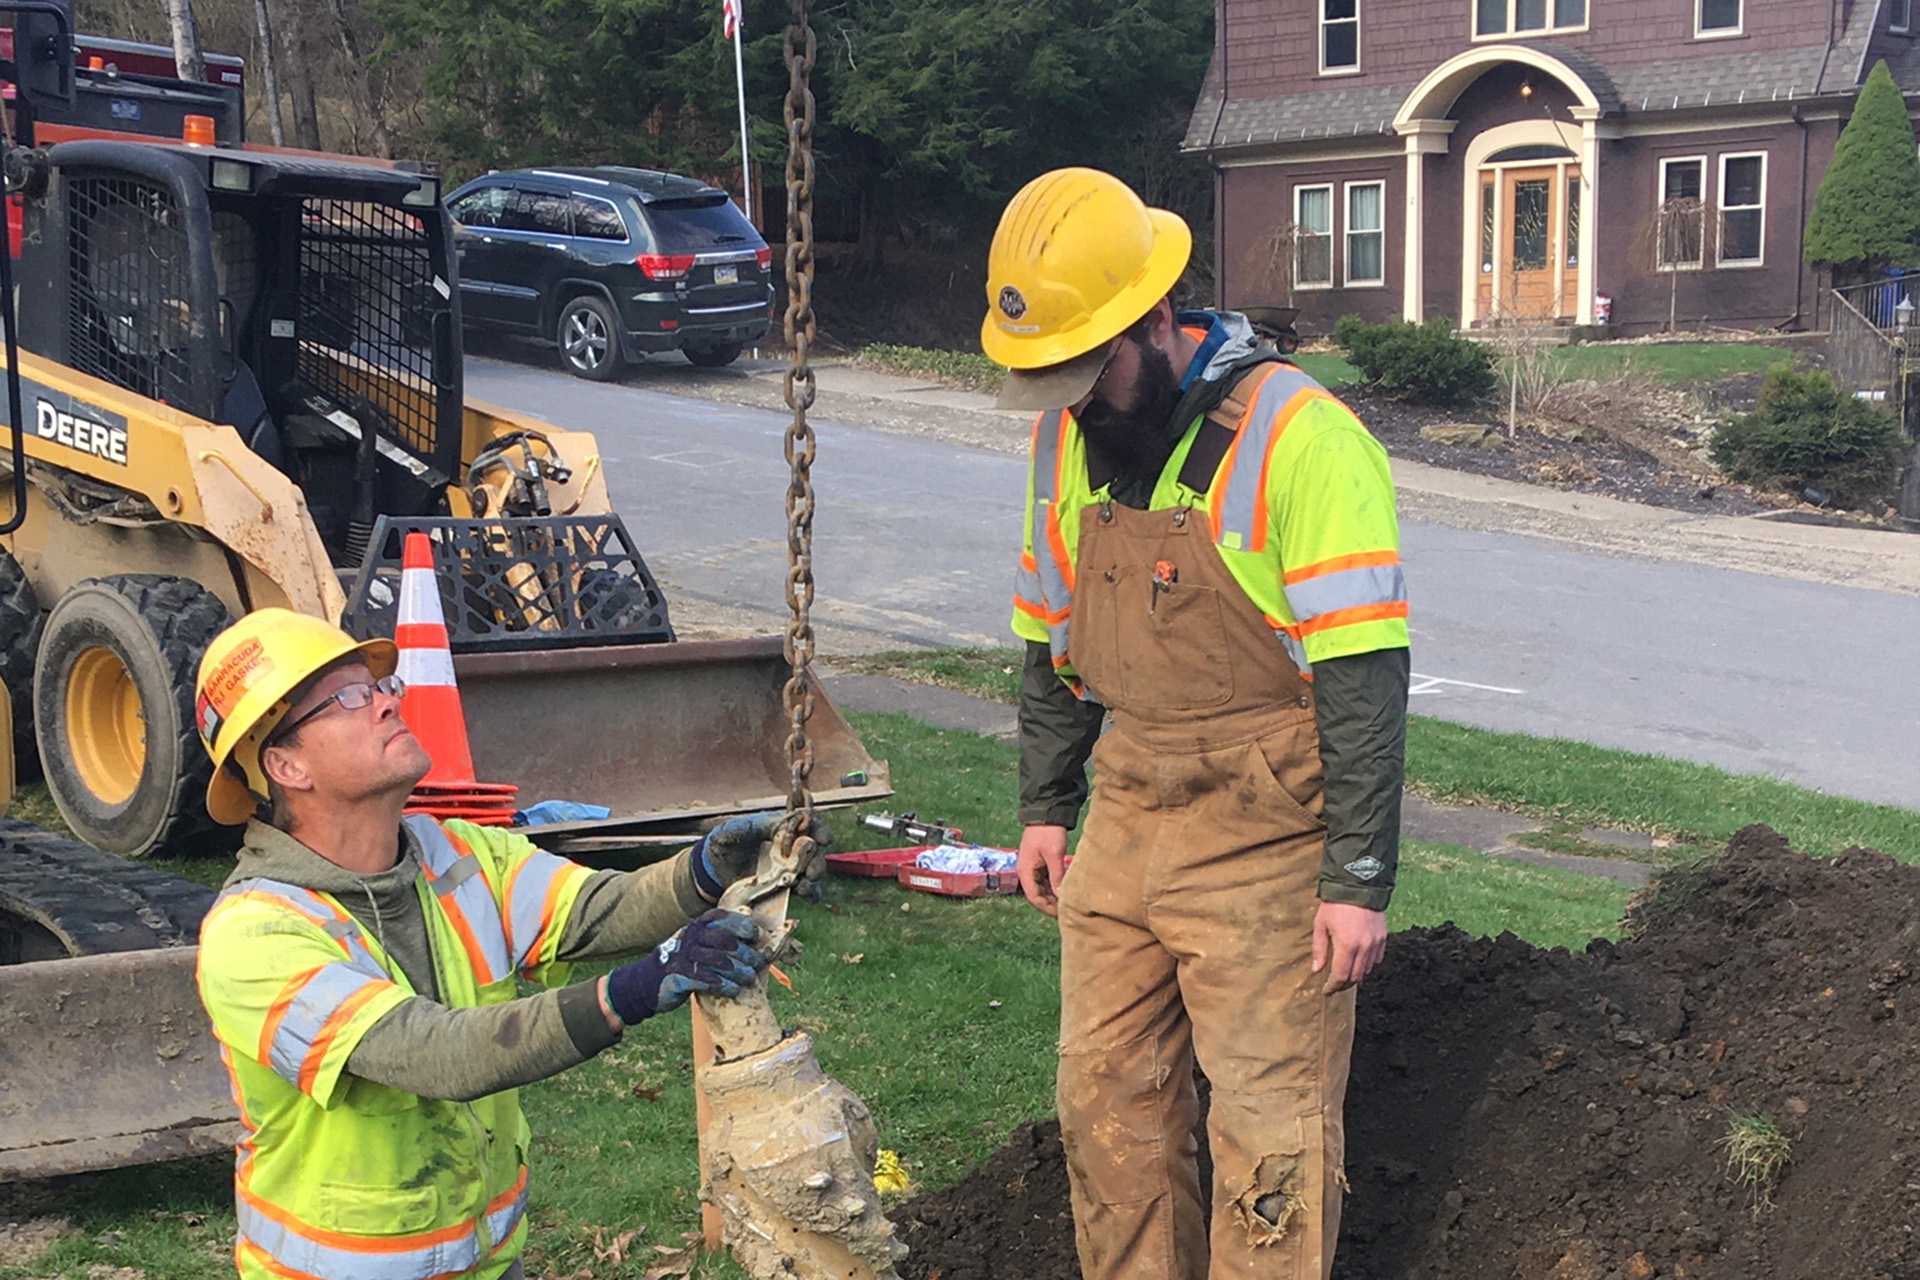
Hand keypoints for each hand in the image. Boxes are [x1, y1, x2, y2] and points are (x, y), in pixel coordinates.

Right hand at [605, 909, 767, 1023]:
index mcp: (697, 926)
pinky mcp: (678, 976)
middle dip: (746, 953)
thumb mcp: (698, 945)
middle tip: (758, 964)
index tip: (757, 937)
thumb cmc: (683, 963)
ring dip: (738, 972)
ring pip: (719, 962)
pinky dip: (724, 986)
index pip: (724, 918)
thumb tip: (756, 940)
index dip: (743, 926)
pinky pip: (707, 980)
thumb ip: (721, 940)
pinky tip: (734, 991)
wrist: (647, 983)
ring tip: (749, 979)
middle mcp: (690, 936)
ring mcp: (683, 955)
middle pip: (725, 942)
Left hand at [692, 811, 833, 900]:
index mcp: (781, 828)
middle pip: (814, 850)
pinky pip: (804, 890)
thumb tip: (783, 826)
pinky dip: (811, 893)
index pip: (808, 824)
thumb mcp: (735, 828)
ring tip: (805, 886)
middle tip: (811, 871)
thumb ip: (759, 825)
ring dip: (814, 879)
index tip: (823, 839)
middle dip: (818, 860)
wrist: (710, 869)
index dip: (819, 829)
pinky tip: (807, 895)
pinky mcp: (784, 886)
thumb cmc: (723, 842)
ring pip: (812, 871)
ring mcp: (788, 867)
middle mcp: (789, 846)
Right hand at [1017, 824, 1068, 917]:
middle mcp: (1027, 871)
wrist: (1047, 812)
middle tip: (1067, 910)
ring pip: (1043, 888)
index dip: (1046, 907)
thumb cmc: (1048, 832)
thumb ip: (1057, 877)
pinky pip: (1046, 879)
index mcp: (1025, 871)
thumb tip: (1061, 896)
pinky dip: (1055, 886)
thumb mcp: (1054, 855)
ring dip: (1053, 895)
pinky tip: (1066, 890)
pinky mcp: (1041, 862)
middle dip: (1051, 903)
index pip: (1034, 897)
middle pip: (1037, 894)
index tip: (1060, 913)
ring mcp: (1033, 867)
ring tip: (1068, 902)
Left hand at [1312, 901, 1386, 994]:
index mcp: (1347, 944)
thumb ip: (1319, 949)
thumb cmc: (1335, 904)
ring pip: (1367, 970)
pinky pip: (1377, 959)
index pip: (1341, 976)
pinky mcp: (1383, 937)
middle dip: (1344, 984)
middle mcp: (1364, 947)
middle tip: (1335, 985)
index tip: (1327, 990)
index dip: (1333, 986)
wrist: (1358, 884)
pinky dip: (1368, 965)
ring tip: (1346, 975)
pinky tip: (1359, 962)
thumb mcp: (1320, 924)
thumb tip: (1317, 970)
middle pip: (1356, 977)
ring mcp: (1376, 942)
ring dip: (1356, 975)